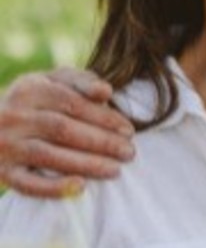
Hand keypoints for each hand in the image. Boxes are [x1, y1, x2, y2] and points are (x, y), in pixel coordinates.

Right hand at [0, 67, 134, 196]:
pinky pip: (26, 183)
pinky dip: (53, 187)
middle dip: (100, 142)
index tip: (129, 131)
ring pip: (48, 155)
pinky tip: (81, 187)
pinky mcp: (1, 171)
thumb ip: (81, 81)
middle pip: (62, 129)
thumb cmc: (36, 100)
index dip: (103, 118)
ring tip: (115, 170)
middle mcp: (13, 116)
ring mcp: (4, 145)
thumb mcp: (54, 81)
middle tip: (129, 152)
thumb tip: (106, 92)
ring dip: (86, 164)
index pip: (72, 104)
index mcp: (29, 88)